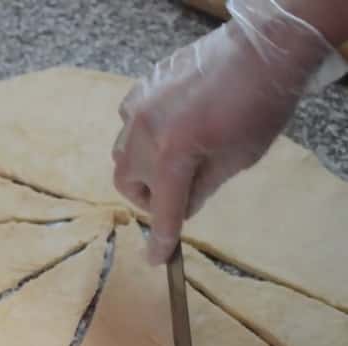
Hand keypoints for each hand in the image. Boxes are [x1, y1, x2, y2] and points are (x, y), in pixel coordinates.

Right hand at [112, 0, 347, 264]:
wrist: (258, 53)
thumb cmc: (257, 108)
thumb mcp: (236, 159)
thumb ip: (201, 188)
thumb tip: (180, 205)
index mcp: (174, 154)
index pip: (162, 208)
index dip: (161, 238)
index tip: (156, 259)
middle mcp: (145, 132)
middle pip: (127, 182)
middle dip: (146, 196)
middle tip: (172, 194)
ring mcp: (137, 107)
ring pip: (121, 153)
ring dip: (140, 167)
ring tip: (170, 159)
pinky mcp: (138, 89)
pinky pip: (127, 124)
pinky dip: (141, 136)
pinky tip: (166, 128)